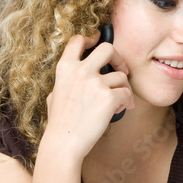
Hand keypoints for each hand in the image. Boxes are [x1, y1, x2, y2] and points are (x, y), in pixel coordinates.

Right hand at [42, 32, 133, 159]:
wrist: (63, 143)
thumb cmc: (59, 123)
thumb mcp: (55, 94)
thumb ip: (67, 80)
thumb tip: (78, 73)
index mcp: (65, 67)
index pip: (78, 40)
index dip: (91, 38)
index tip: (98, 42)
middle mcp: (81, 71)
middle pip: (108, 48)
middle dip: (118, 58)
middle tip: (120, 70)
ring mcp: (96, 83)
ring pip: (122, 76)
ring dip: (123, 88)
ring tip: (117, 102)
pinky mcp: (109, 98)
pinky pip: (127, 93)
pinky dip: (127, 102)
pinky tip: (119, 109)